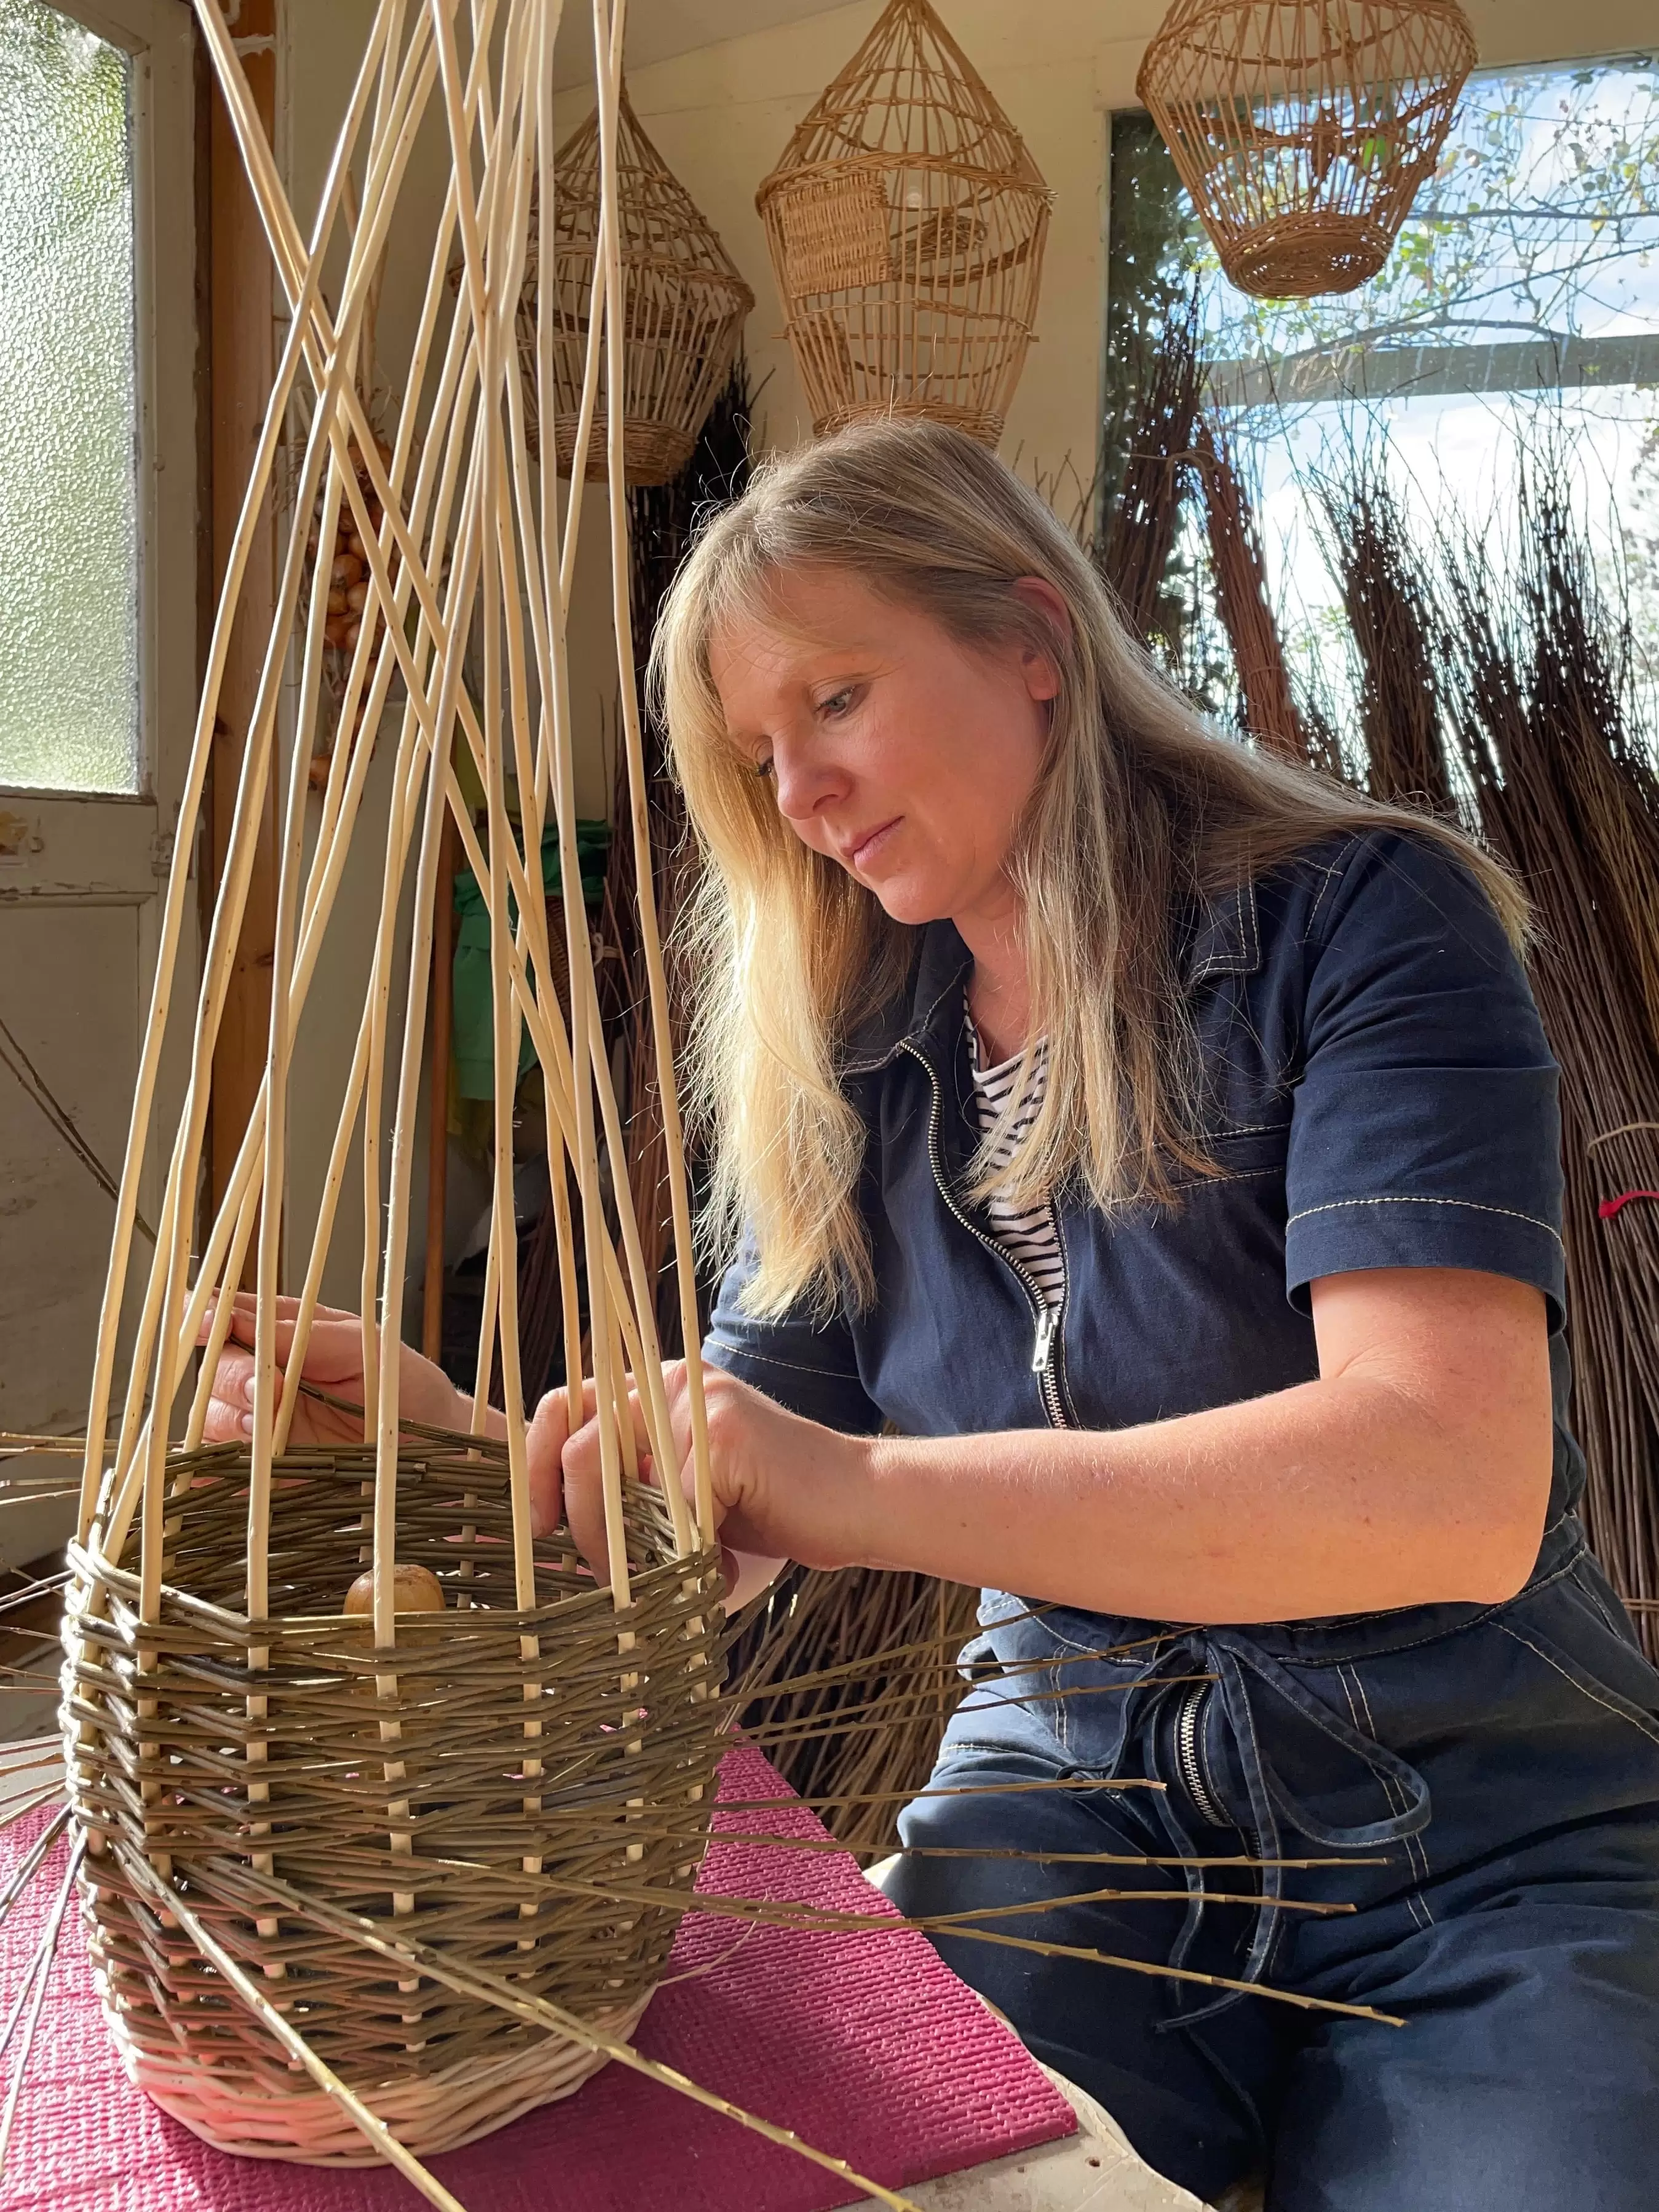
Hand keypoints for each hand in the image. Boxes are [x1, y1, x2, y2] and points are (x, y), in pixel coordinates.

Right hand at [200, 1293, 466, 1447]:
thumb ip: (304, 1334)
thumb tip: (244, 1319)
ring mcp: (259, 1423)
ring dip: (232, 1422)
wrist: (433, 1443)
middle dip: (233, 1376)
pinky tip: (210, 1476)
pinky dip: (209, 1473)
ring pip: (211, 1418)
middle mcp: (262, 1374)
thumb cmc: (401, 1383)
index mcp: (282, 1332)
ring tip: (267, 1431)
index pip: (224, 1316)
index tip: (208, 1326)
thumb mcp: (362, 1346)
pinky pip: (220, 1470)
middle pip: (213, 1369)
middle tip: (272, 1389)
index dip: (205, 1318)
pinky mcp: (262, 1468)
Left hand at [544, 1360, 865, 1589]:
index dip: (533, 1470)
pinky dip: (691, 1561)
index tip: (538, 1529)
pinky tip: (722, 1571)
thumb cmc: (768, 1510)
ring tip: (676, 1577)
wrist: (861, 1502)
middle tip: (617, 1577)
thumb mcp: (680, 1499)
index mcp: (653, 1389)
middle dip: (584, 1529)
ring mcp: (697, 1404)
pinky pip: (669, 1516)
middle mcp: (668, 1382)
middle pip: (576, 1451)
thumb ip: (622, 1496)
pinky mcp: (724, 1436)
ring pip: (611, 1483)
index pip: (560, 1409)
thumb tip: (540, 1531)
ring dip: (629, 1551)